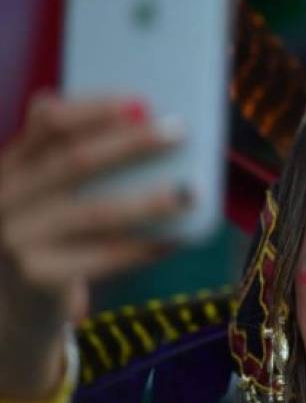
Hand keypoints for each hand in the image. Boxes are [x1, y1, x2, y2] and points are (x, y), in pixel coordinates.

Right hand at [0, 93, 187, 397]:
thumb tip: (107, 113)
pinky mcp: (38, 276)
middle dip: (130, 144)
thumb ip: (63, 156)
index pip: (47, 124)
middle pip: (74, 162)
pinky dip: (145, 245)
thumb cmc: (47, 231)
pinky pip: (104, 257)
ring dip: (149, 200)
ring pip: (95, 212)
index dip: (94, 109)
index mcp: (10, 165)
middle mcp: (6, 198)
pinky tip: (177, 237)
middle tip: (178, 131)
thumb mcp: (42, 190)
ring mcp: (17, 239)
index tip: (140, 100)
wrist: (12, 302)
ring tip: (190, 191)